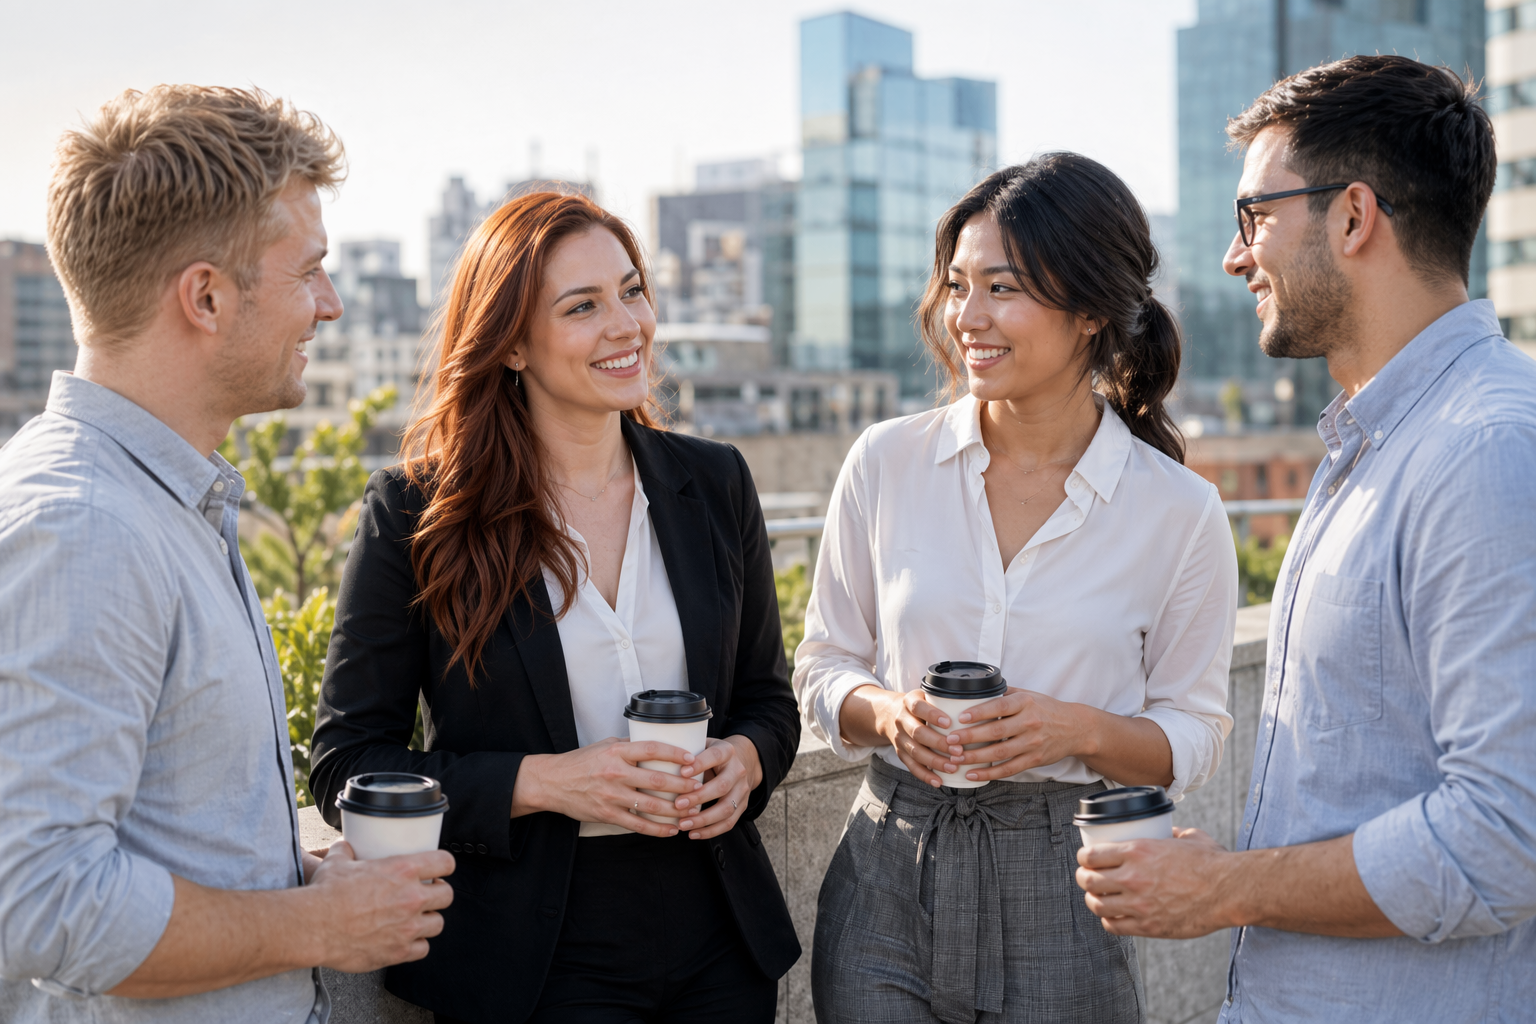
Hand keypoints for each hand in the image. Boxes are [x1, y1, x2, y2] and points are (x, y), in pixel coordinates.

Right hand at [305, 840, 455, 971]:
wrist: (312, 927)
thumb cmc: (325, 894)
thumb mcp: (337, 861)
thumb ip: (346, 851)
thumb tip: (344, 846)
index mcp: (402, 870)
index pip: (445, 862)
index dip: (444, 865)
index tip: (439, 870)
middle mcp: (411, 898)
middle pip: (447, 895)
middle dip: (438, 894)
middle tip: (426, 895)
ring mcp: (407, 927)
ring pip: (438, 924)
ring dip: (428, 921)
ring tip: (415, 919)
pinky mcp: (398, 951)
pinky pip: (423, 949)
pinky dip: (416, 945)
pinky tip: (405, 940)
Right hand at [513, 738, 703, 836]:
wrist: (552, 782)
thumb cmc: (580, 762)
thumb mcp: (604, 745)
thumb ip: (629, 746)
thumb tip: (656, 743)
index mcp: (616, 751)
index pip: (652, 749)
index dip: (675, 753)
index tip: (691, 759)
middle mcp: (615, 773)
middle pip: (657, 780)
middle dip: (683, 785)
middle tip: (699, 787)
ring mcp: (611, 796)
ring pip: (651, 805)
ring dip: (675, 809)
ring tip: (692, 809)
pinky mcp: (607, 815)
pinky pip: (638, 825)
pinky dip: (658, 829)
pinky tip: (672, 829)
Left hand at [673, 735, 761, 839]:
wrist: (741, 761)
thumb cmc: (712, 756)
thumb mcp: (703, 746)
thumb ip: (687, 753)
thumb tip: (657, 762)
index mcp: (727, 751)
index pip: (715, 756)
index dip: (700, 765)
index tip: (682, 773)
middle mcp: (738, 770)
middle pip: (722, 786)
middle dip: (699, 797)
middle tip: (677, 804)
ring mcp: (742, 790)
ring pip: (726, 808)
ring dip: (703, 819)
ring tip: (683, 824)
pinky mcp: (742, 806)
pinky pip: (729, 823)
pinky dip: (710, 831)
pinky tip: (693, 833)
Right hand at [864, 686, 969, 786]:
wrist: (891, 715)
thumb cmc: (920, 706)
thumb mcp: (927, 696)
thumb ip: (945, 700)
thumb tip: (976, 708)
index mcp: (908, 702)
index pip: (918, 707)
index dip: (932, 715)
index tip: (949, 723)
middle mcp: (901, 720)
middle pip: (918, 733)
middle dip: (939, 743)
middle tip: (958, 750)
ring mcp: (900, 738)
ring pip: (915, 752)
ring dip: (935, 761)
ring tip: (953, 767)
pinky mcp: (900, 753)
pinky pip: (912, 767)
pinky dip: (925, 776)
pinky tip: (938, 781)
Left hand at [938, 686, 1092, 783]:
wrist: (1075, 728)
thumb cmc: (1046, 709)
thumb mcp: (1028, 695)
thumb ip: (1004, 693)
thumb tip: (975, 691)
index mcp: (1025, 703)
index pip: (1000, 706)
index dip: (979, 712)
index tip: (960, 717)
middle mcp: (1029, 722)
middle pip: (996, 731)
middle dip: (970, 737)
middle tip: (950, 740)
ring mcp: (1033, 743)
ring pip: (1000, 753)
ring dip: (975, 758)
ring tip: (955, 758)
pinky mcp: (1034, 760)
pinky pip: (1009, 769)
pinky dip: (989, 773)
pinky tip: (972, 774)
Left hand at [1074, 827, 1235, 938]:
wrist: (1230, 891)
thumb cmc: (1212, 863)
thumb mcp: (1188, 837)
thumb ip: (1172, 833)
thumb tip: (1166, 831)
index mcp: (1137, 851)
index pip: (1092, 855)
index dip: (1083, 857)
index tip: (1085, 858)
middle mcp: (1133, 877)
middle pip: (1089, 880)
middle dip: (1083, 878)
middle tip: (1086, 877)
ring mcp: (1139, 904)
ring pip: (1097, 905)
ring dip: (1093, 900)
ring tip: (1096, 897)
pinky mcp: (1148, 926)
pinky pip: (1115, 926)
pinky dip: (1109, 921)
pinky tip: (1112, 917)